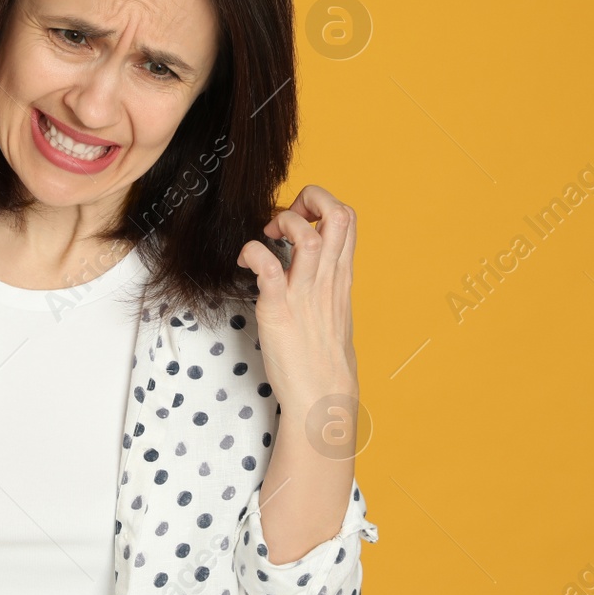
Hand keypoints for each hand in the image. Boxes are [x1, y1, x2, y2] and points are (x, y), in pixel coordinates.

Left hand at [235, 185, 357, 415]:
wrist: (322, 396)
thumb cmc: (323, 355)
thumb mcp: (335, 307)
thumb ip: (327, 278)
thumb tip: (315, 258)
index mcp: (340, 275)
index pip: (347, 218)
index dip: (322, 203)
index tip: (299, 218)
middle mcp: (327, 279)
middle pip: (338, 214)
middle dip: (309, 198)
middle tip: (283, 221)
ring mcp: (304, 293)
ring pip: (307, 235)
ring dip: (283, 223)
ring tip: (267, 238)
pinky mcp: (279, 310)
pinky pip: (268, 267)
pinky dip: (253, 253)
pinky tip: (245, 261)